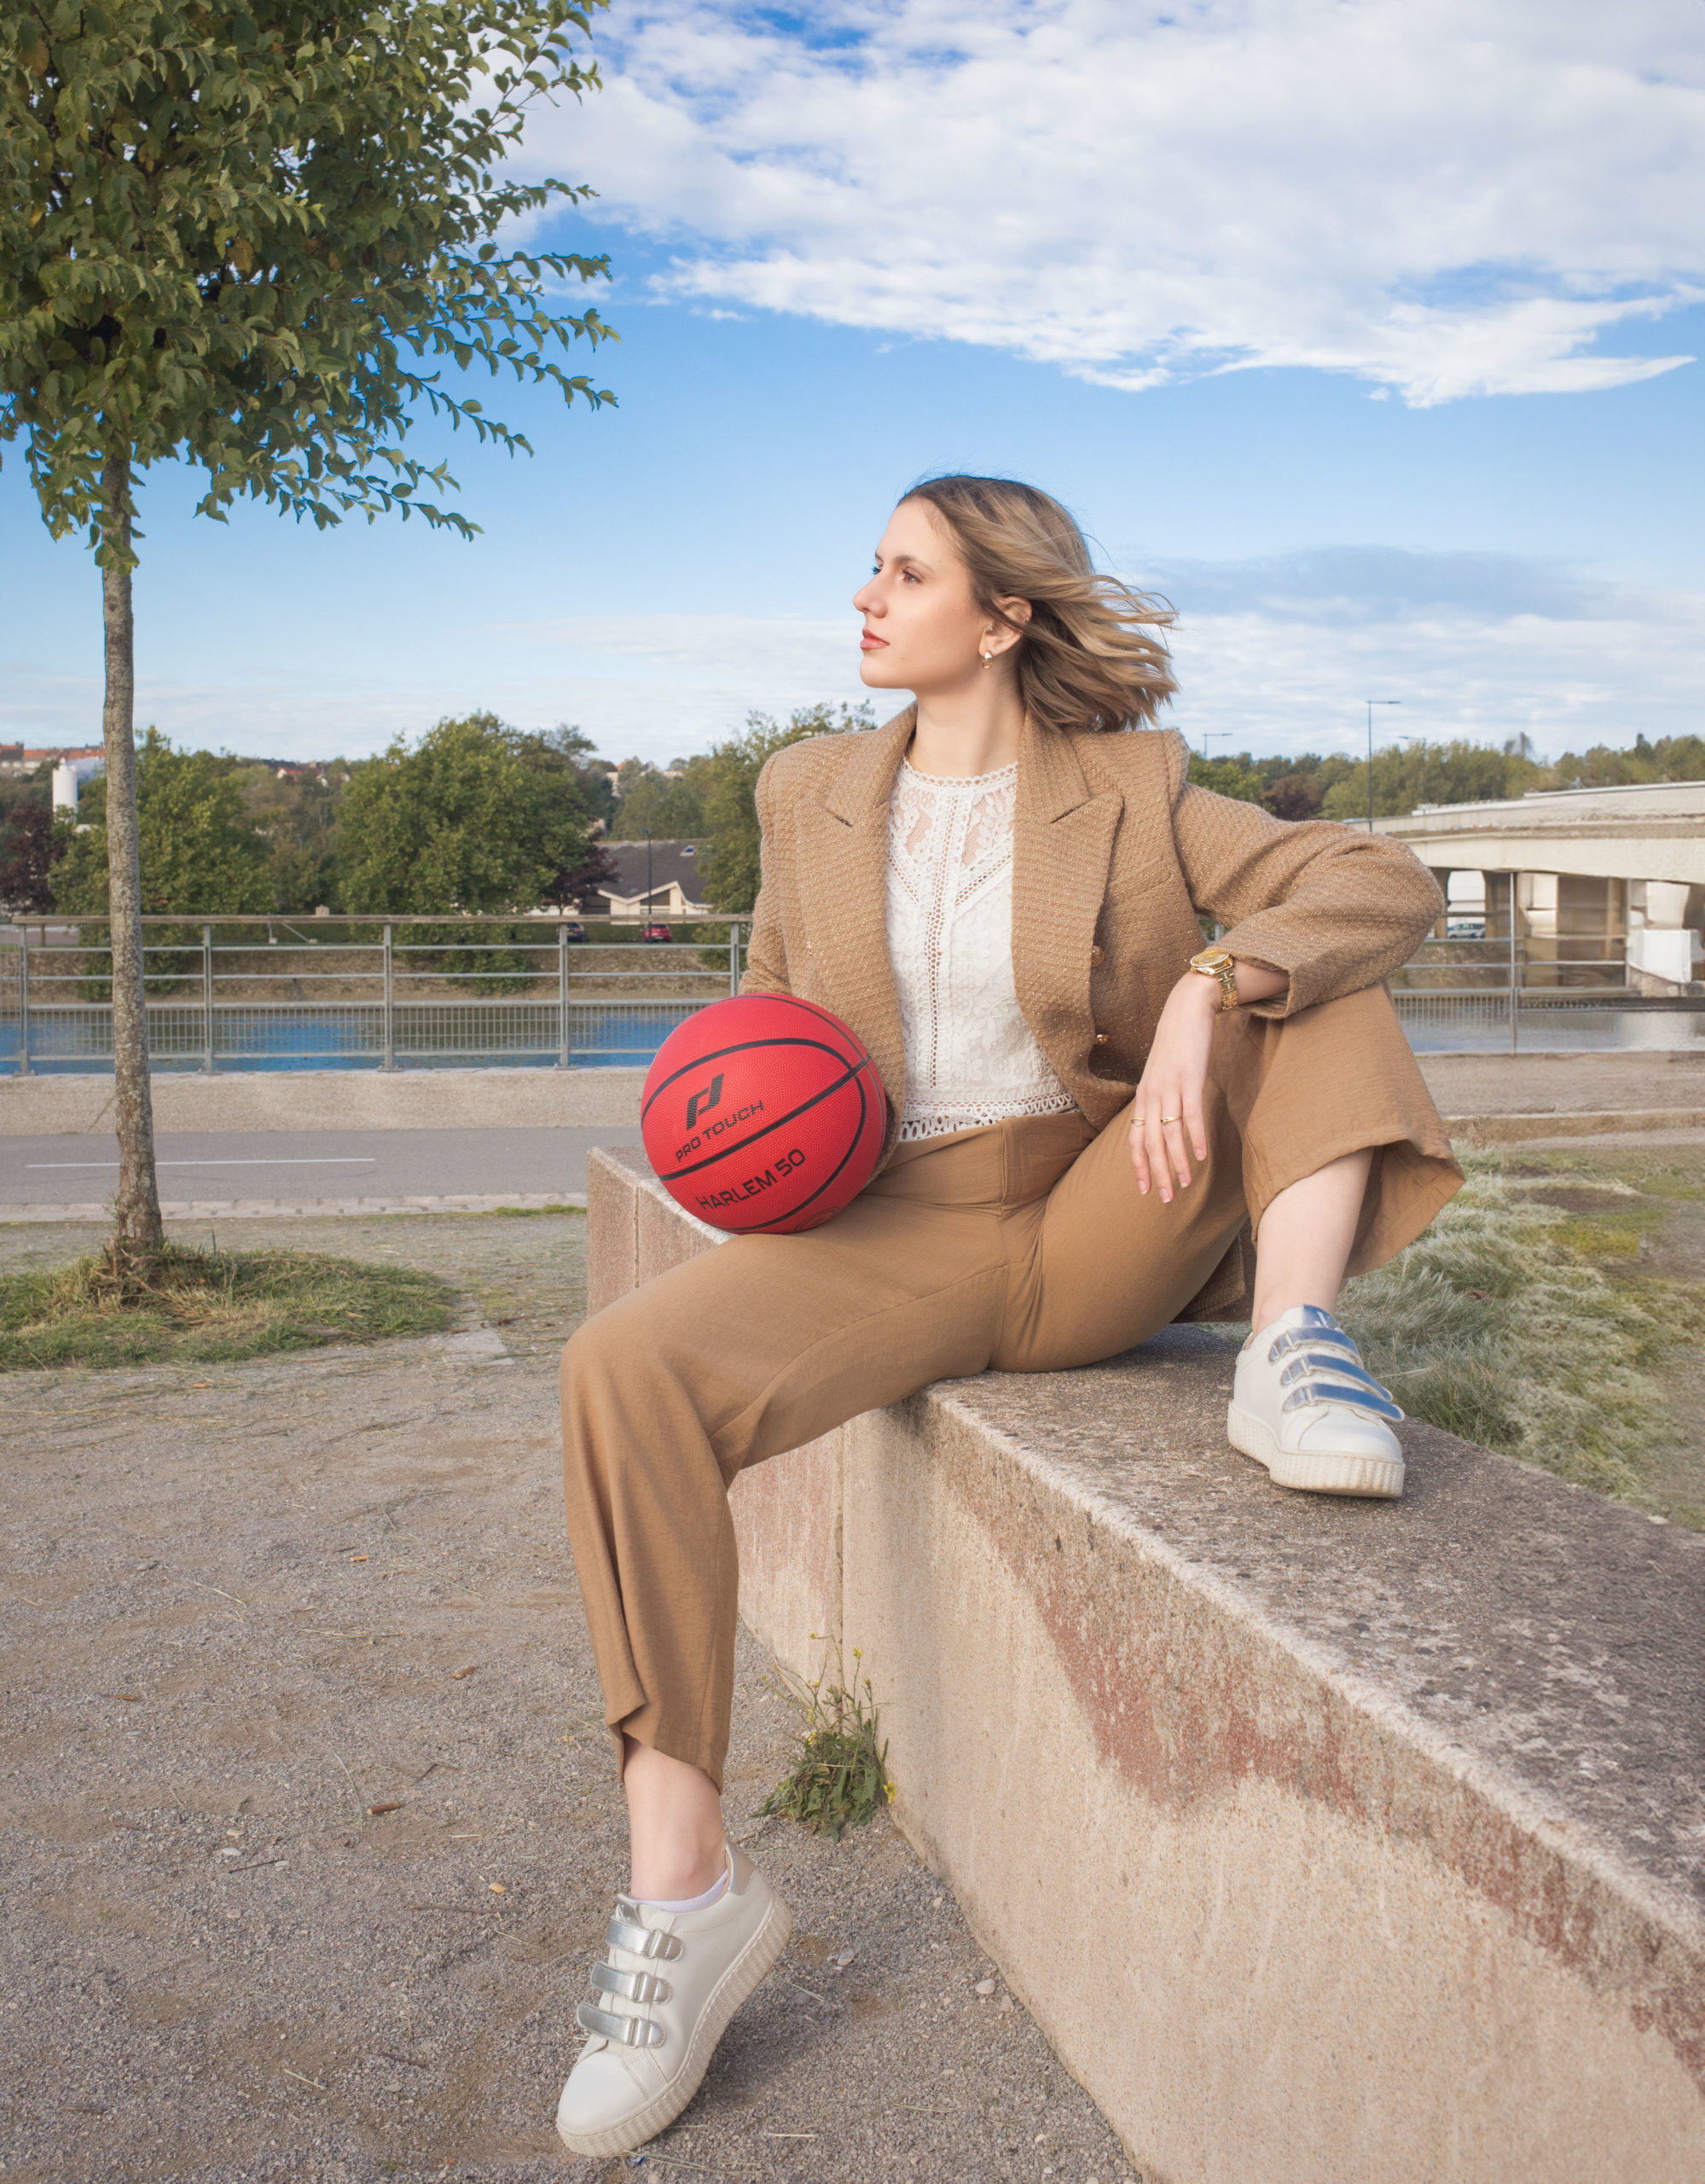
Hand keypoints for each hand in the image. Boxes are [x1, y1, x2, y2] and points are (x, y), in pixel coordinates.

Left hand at [1129, 972, 1218, 1201]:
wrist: (1187, 1009)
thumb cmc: (1176, 1045)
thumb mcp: (1161, 1074)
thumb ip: (1159, 1099)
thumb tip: (1163, 1124)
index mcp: (1143, 1096)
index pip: (1135, 1139)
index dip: (1139, 1166)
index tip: (1144, 1190)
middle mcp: (1151, 1094)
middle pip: (1151, 1143)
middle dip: (1158, 1173)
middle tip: (1166, 1199)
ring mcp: (1170, 1087)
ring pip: (1170, 1134)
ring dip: (1178, 1162)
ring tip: (1185, 1185)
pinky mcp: (1190, 1078)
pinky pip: (1191, 1114)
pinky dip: (1195, 1137)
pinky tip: (1201, 1157)